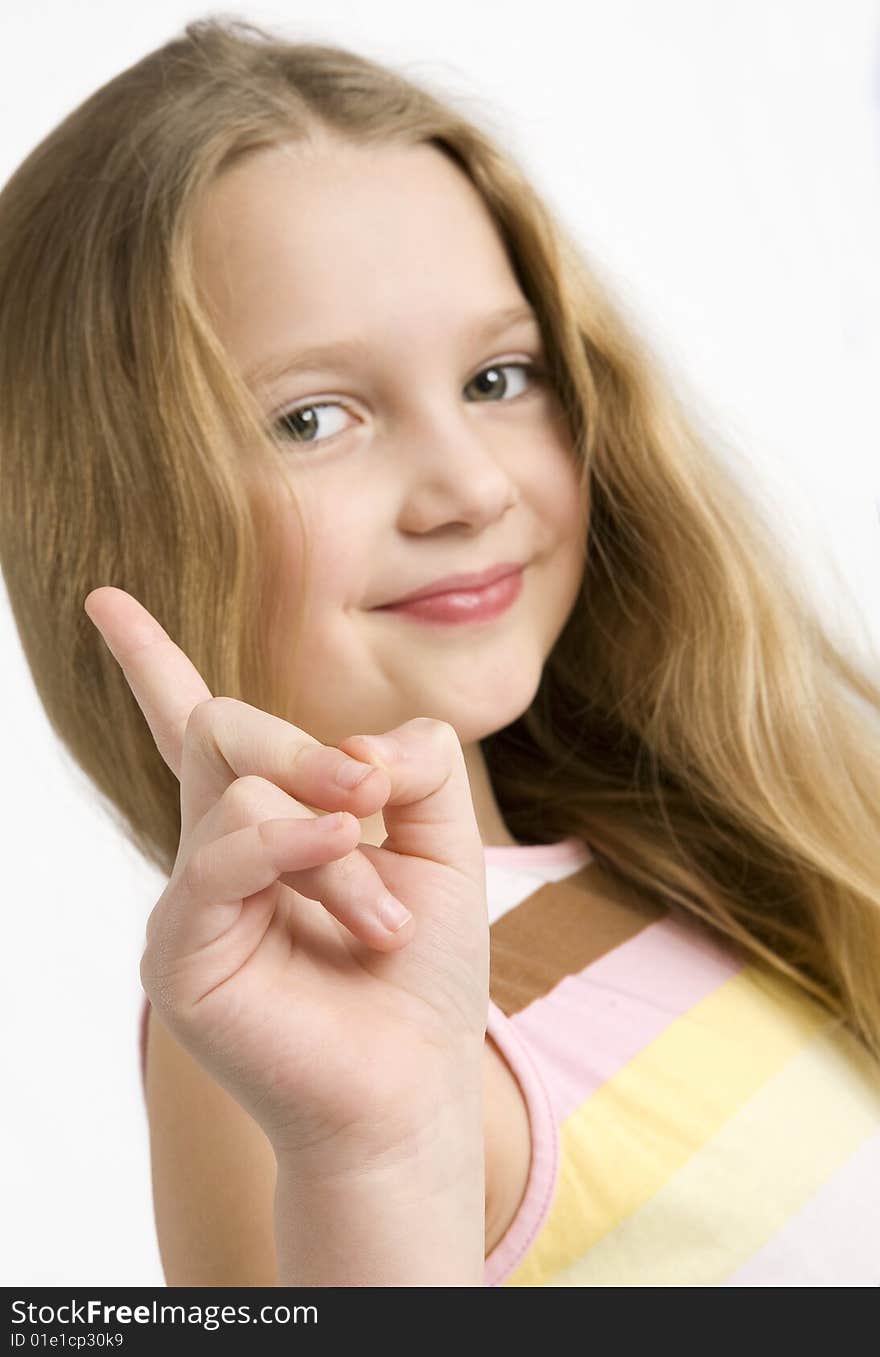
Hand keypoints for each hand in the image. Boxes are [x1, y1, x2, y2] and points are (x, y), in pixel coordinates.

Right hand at [83, 587, 488, 1163]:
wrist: (412, 1085)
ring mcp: (190, 898)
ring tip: (384, 919)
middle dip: (315, 752)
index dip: (150, 661)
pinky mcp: (178, 949)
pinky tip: (345, 857)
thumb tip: (355, 747)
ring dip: (341, 842)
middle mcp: (217, 851)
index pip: (194, 726)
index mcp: (269, 823)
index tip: (105, 600)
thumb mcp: (446, 844)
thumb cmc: (422, 975)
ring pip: (244, 790)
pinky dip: (294, 844)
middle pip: (223, 727)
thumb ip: (416, 763)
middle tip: (377, 805)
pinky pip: (222, 853)